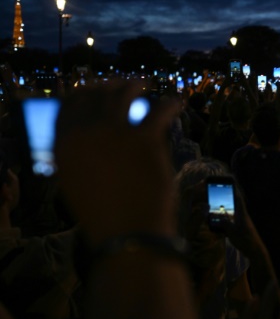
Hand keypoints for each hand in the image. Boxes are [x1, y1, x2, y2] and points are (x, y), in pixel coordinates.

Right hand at [55, 81, 179, 246]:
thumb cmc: (103, 212)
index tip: (98, 89)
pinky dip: (170, 104)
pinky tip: (176, 102)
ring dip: (135, 86)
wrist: (127, 232)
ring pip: (124, 94)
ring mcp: (114, 132)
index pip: (71, 104)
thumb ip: (79, 152)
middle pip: (98, 95)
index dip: (86, 93)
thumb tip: (89, 132)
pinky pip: (160, 110)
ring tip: (145, 85)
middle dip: (111, 86)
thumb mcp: (76, 180)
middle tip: (125, 86)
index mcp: (63, 144)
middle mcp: (85, 132)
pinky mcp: (144, 138)